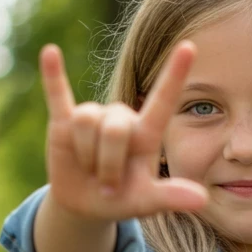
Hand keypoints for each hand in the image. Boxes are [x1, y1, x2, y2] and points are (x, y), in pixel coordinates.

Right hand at [39, 41, 207, 221]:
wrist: (88, 204)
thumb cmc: (125, 198)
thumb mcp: (147, 202)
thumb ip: (171, 197)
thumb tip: (202, 200)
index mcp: (146, 133)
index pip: (163, 100)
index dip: (175, 75)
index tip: (189, 47)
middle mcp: (121, 119)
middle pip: (114, 129)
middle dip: (108, 164)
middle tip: (108, 185)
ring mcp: (93, 118)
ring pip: (85, 121)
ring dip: (86, 156)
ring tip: (89, 171)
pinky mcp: (63, 122)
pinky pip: (57, 95)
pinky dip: (52, 76)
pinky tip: (49, 52)